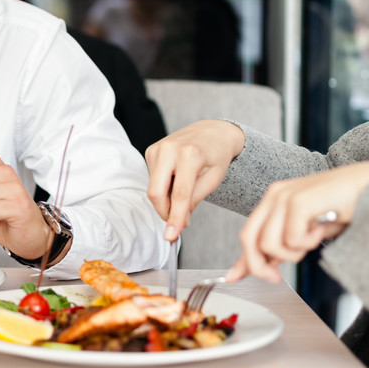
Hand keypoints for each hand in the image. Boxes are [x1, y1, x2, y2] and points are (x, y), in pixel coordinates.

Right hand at [145, 120, 244, 240]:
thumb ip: (194, 199)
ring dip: (166, 200)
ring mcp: (158, 148)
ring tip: (184, 191)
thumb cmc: (216, 155)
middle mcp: (170, 149)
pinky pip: (152, 180)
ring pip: (153, 188)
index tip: (171, 236)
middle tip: (177, 222)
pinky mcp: (151, 151)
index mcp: (191, 154)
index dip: (175, 218)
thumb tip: (179, 221)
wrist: (212, 131)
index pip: (180, 194)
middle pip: (156, 192)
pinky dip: (163, 188)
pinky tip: (177, 180)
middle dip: (164, 212)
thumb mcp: (214, 179)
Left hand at [226, 161, 368, 282]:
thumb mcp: (308, 231)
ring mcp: (285, 195)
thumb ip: (284, 245)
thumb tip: (264, 267)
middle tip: (277, 277)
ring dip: (292, 253)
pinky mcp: (299, 200)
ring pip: (270, 244)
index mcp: (274, 200)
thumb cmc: (344, 207)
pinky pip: (292, 239)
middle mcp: (275, 195)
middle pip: (249, 240)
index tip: (233, 278)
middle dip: (259, 266)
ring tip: (313, 240)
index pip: (249, 233)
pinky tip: (322, 229)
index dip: (242, 260)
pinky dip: (308, 243)